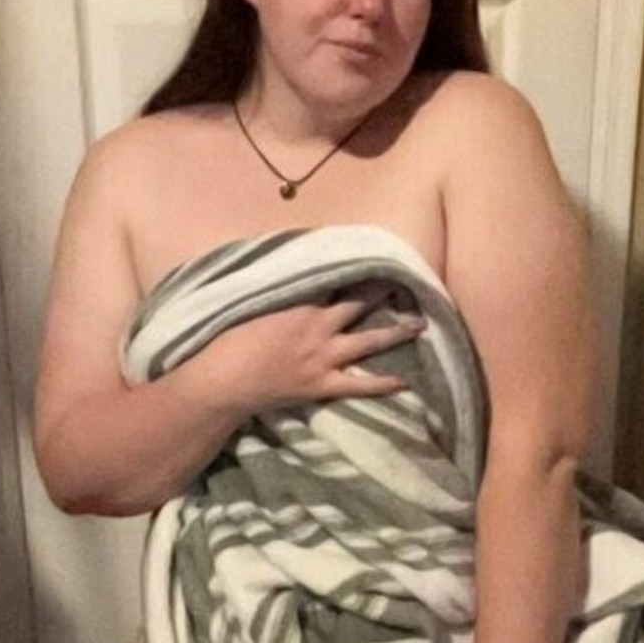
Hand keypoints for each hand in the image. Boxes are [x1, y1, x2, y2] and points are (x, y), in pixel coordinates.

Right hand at [187, 290, 425, 417]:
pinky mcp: (322, 385)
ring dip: (396, 332)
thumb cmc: (229, 339)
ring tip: (420, 325)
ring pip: (369, 341)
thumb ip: (276, 290)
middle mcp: (319, 327)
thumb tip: (284, 272)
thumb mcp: (251, 303)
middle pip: (360, 303)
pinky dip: (384, 384)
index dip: (357, 269)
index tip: (375, 257)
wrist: (223, 380)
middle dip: (382, 291)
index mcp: (301, 303)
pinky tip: (405, 382)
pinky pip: (360, 385)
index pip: (335, 279)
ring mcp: (324, 358)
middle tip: (405, 282)